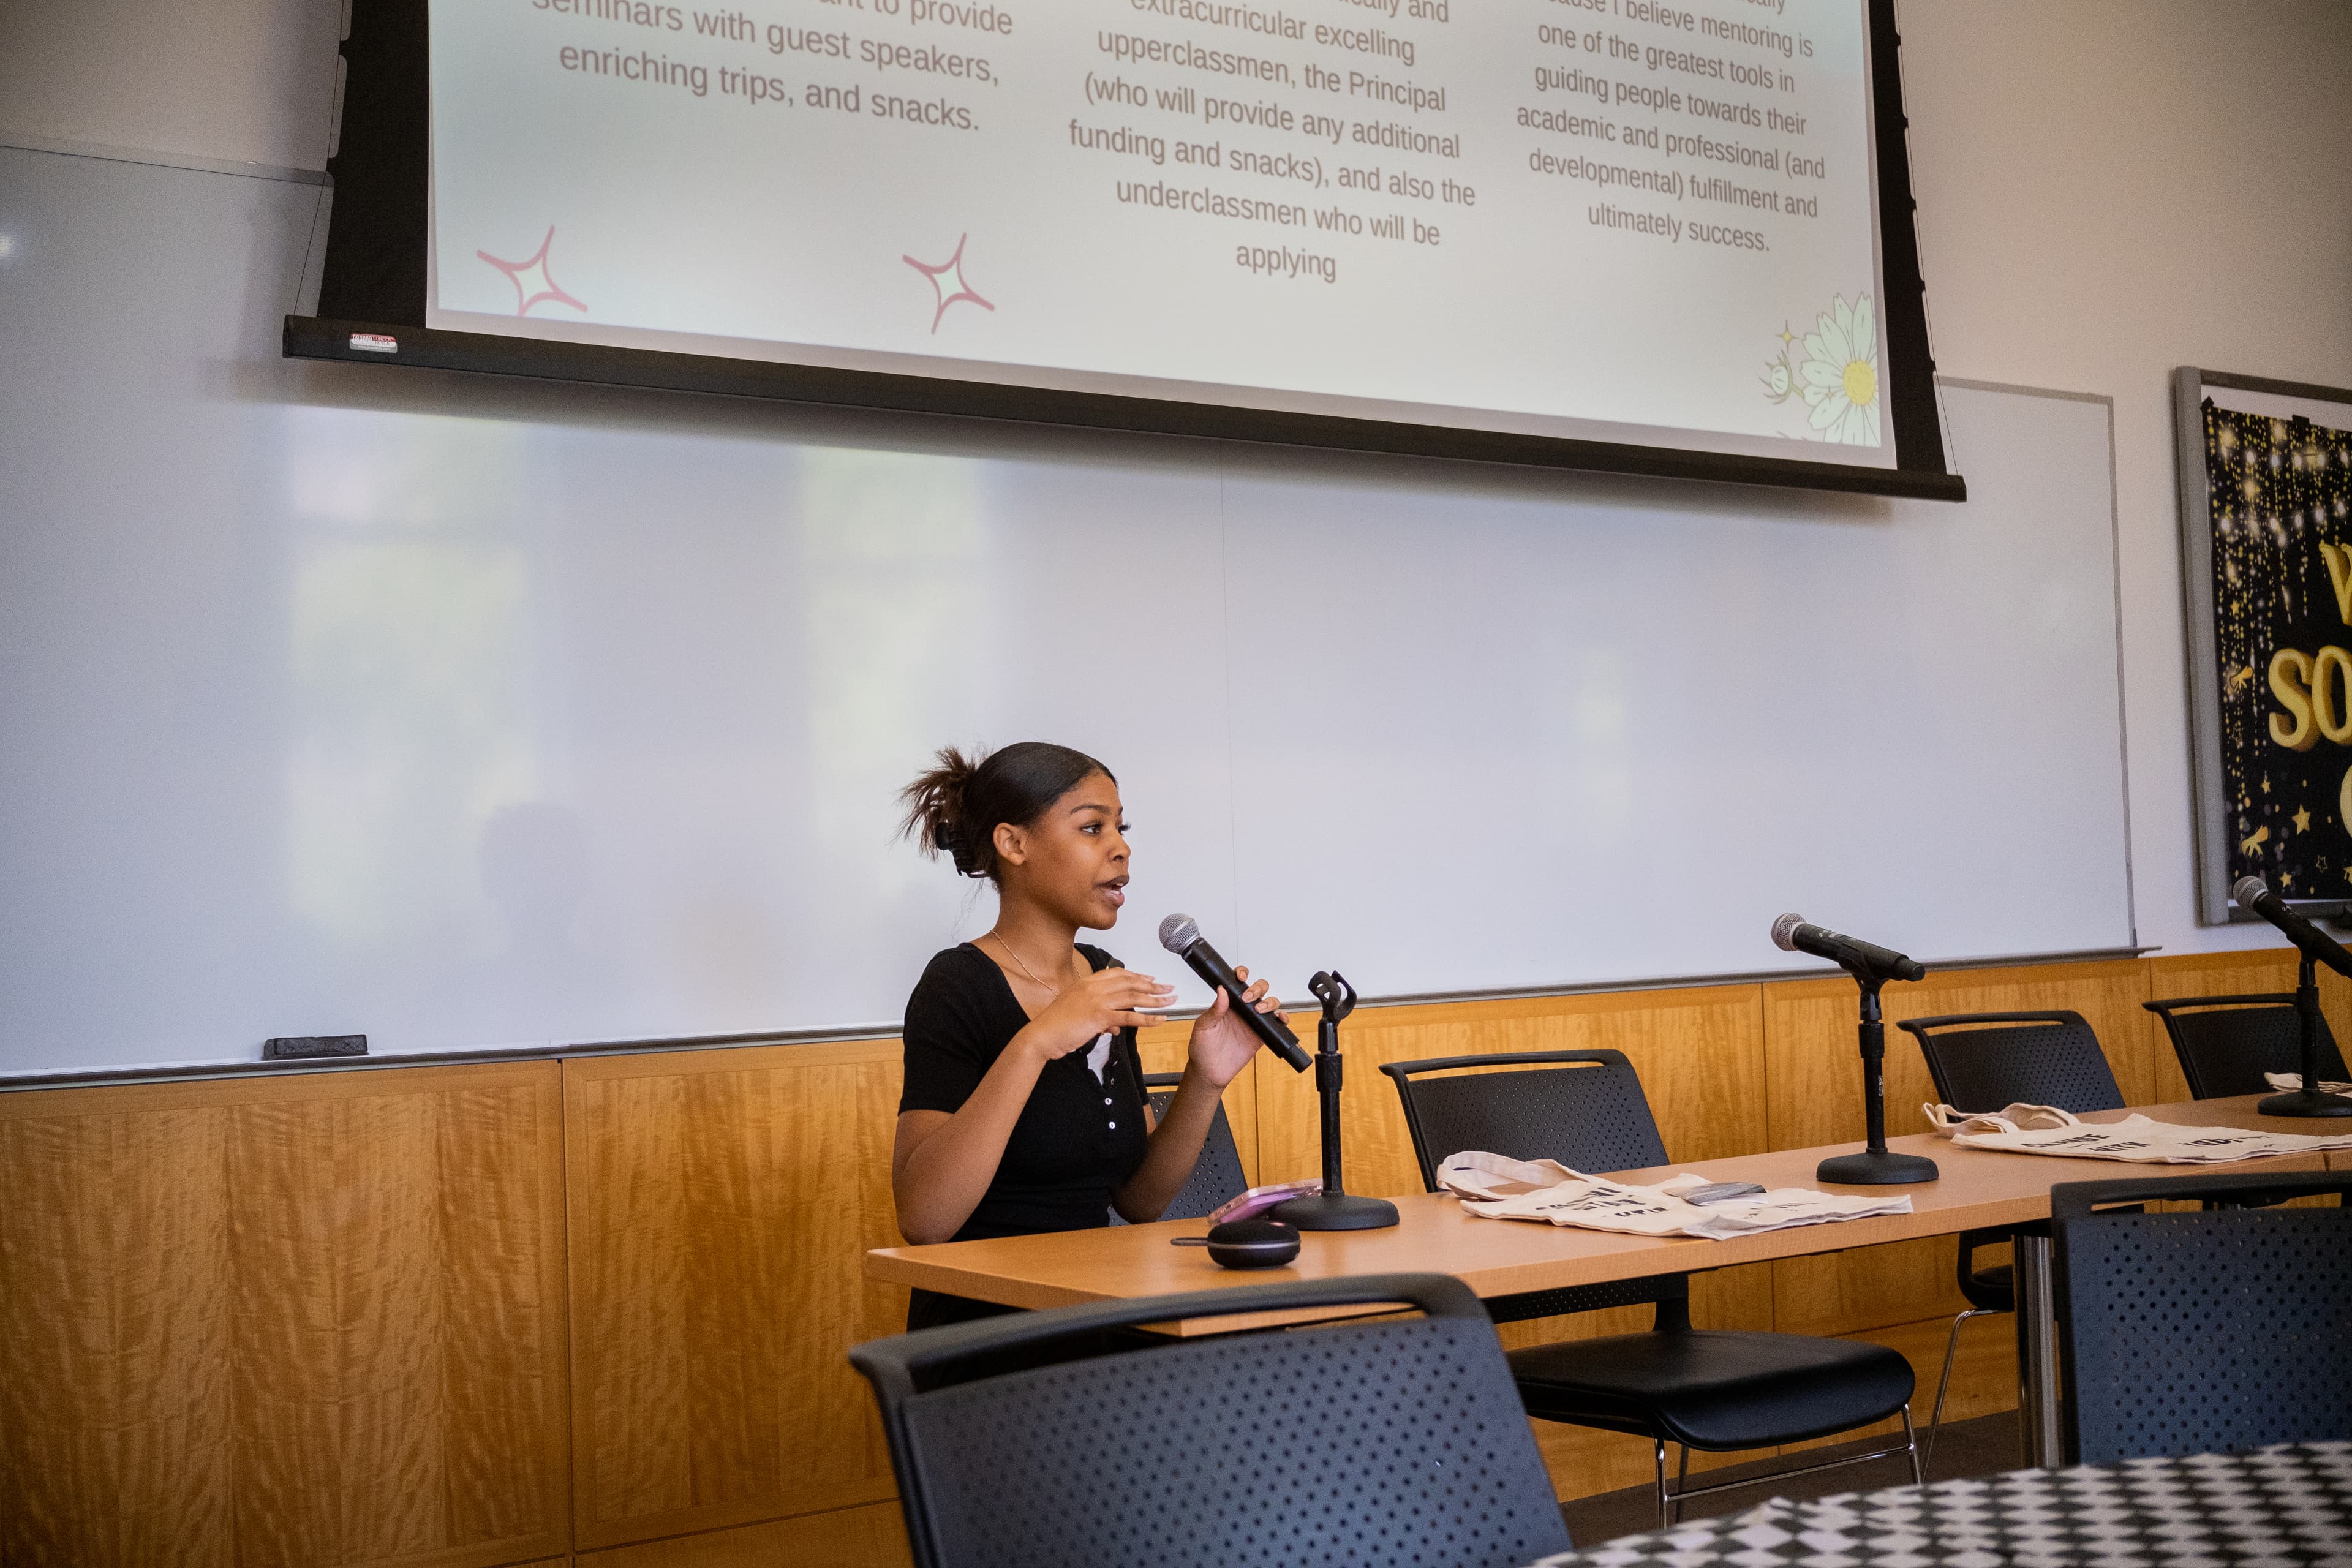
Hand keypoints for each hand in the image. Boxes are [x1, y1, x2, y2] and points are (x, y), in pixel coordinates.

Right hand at [1021, 965, 1174, 1062]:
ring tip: (1170, 1001)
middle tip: (1168, 988)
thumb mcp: (1077, 1013)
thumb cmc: (1056, 1025)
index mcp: (1087, 982)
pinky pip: (1130, 1017)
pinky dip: (1148, 1019)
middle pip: (1130, 983)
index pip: (1118, 974)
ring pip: (1133, 997)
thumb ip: (1098, 1016)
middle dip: (1152, 985)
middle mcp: (1094, 987)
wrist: (1042, 1035)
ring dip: (1155, 999)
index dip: (1137, 976)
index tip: (1151, 978)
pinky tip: (1159, 1020)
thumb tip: (1115, 1026)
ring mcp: (1097, 1000)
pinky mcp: (1100, 1016)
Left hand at [1186, 967, 1282, 1088]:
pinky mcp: (1261, 1036)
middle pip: (1259, 989)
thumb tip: (1222, 990)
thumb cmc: (1202, 1049)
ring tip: (1260, 1010)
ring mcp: (1253, 1022)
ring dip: (1270, 1002)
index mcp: (1227, 1004)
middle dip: (1258, 988)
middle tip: (1248, 998)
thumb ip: (1214, 1010)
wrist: (1209, 1072)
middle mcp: (1242, 1010)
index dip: (1242, 974)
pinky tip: (1279, 1018)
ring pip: (1270, 1003)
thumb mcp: (1203, 1026)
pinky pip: (1276, 1024)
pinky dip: (1282, 1018)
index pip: (1237, 982)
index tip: (1241, 977)